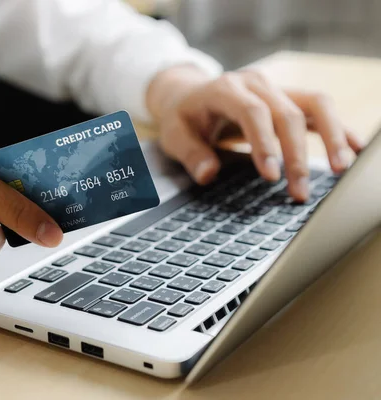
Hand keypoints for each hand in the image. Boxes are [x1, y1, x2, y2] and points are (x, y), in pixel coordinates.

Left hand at [147, 66, 363, 200]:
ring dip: (331, 137)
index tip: (272, 176)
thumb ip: (190, 154)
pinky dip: (339, 128)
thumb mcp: (174, 135)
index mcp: (225, 89)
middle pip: (287, 113)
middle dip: (296, 155)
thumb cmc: (184, 118)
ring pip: (315, 104)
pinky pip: (320, 109)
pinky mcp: (289, 98)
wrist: (190, 95)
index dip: (265, 143)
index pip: (253, 112)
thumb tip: (208, 174)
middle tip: (298, 191)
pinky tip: (354, 148)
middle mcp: (256, 83)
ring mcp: (277, 88)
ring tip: (340, 169)